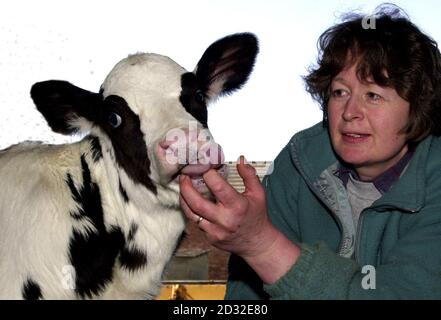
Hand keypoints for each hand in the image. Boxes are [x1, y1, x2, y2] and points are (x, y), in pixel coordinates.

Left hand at [179, 155, 300, 283]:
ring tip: (183, 186)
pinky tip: (190, 200)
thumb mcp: (258, 193)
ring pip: (192, 213)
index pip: (218, 186)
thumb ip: (249, 175)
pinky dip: (191, 210)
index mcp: (237, 206)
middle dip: (186, 187)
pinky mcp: (210, 238)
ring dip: (184, 198)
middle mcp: (225, 220)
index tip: (204, 167)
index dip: (208, 174)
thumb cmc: (257, 216)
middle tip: (184, 176)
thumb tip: (240, 160)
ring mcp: (216, 231)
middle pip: (197, 202)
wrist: (257, 243)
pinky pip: (196, 222)